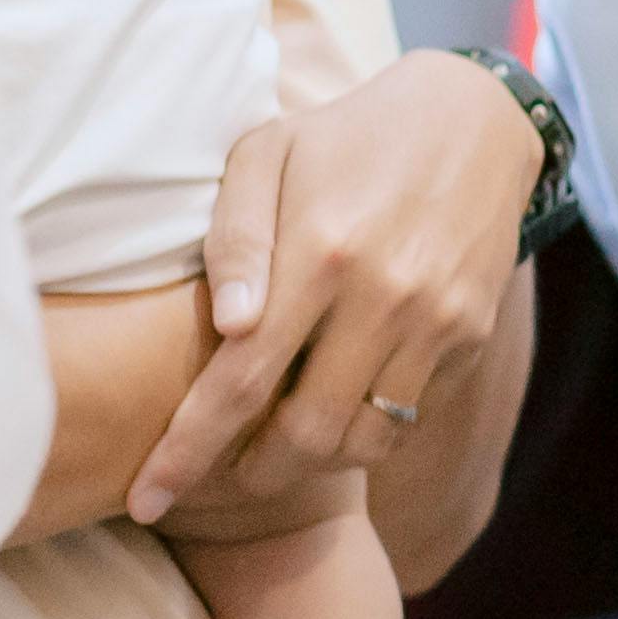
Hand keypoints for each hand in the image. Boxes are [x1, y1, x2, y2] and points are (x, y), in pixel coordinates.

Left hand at [132, 52, 535, 523]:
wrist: (473, 119)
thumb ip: (236, 239)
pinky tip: (336, 406)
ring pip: (365, 439)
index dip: (187, 453)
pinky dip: (366, 430)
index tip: (144, 500)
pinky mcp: (473, 330)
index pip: (240, 382)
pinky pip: (410, 413)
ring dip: (312, 462)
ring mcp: (438, 319)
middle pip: (305, 434)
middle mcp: (385, 296)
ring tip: (277, 447)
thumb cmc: (343, 138)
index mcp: (320, 254)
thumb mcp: (266, 155)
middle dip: (250, 475)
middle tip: (216, 479)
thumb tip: (229, 326)